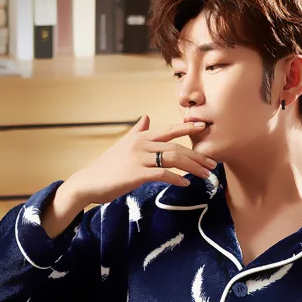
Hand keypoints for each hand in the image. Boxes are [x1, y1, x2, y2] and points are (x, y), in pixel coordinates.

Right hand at [57, 115, 217, 209]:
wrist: (89, 182)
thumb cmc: (107, 167)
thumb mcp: (123, 145)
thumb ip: (136, 131)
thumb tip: (145, 117)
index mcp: (140, 136)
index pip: (169, 130)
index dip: (188, 128)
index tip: (204, 126)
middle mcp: (141, 144)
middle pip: (176, 146)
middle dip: (197, 155)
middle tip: (212, 163)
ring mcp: (139, 158)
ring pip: (173, 158)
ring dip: (192, 167)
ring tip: (205, 175)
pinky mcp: (136, 173)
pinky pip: (162, 174)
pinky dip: (176, 179)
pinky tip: (185, 184)